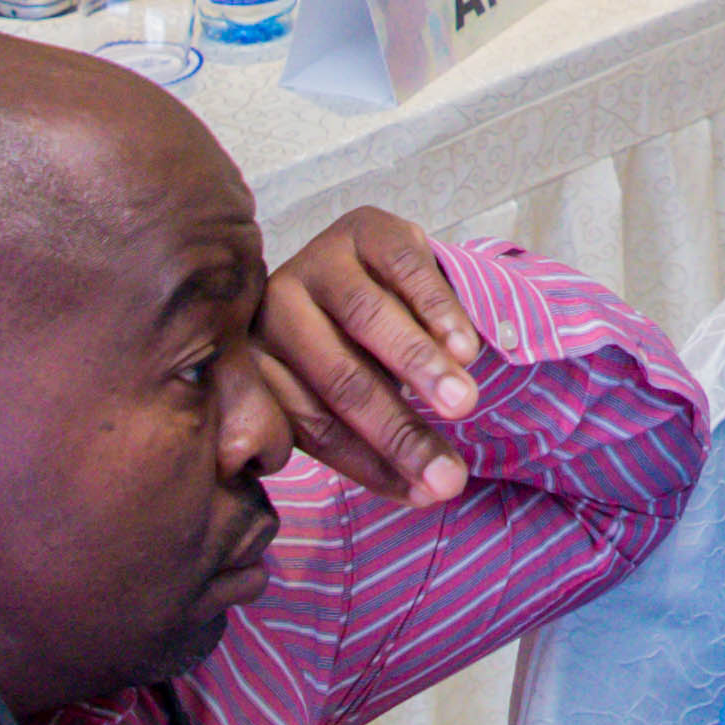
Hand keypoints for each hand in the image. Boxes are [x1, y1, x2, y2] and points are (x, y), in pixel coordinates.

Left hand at [259, 207, 487, 504]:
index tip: (425, 495)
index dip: (372, 466)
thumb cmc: (354, 353)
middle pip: (341, 380)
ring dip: (419, 367)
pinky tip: (466, 350)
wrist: (366, 270)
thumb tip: (429, 497)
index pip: (315, 426)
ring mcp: (318, 260)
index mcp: (257, 362)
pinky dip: (438, 313)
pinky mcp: (365, 227)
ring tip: (463, 405)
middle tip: (451, 472)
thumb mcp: (341, 399)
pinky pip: (404, 270)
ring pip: (366, 320)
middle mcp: (276, 308)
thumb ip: (368, 445)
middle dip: (400, 431)